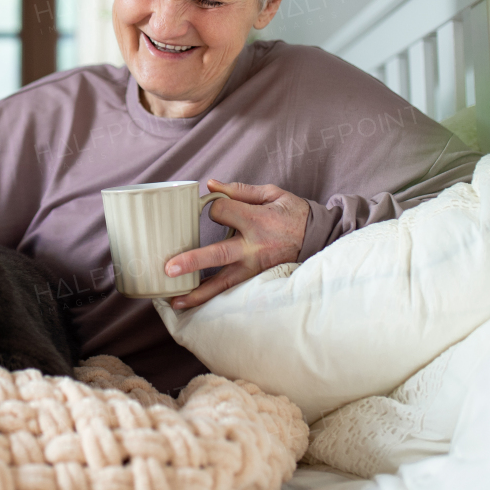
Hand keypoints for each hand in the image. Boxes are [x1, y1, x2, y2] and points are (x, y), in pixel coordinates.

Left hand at [164, 180, 308, 310]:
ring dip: (198, 293)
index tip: (214, 207)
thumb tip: (209, 185)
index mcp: (258, 221)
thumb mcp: (272, 194)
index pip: (220, 213)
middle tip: (169, 268)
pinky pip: (232, 291)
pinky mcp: (257, 280)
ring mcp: (255, 268)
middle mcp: (254, 247)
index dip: (212, 208)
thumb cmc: (293, 214)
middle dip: (192, 262)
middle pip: (218, 254)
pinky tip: (193, 304)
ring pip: (223, 283)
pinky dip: (212, 299)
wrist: (320, 238)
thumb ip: (239, 191)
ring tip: (175, 300)